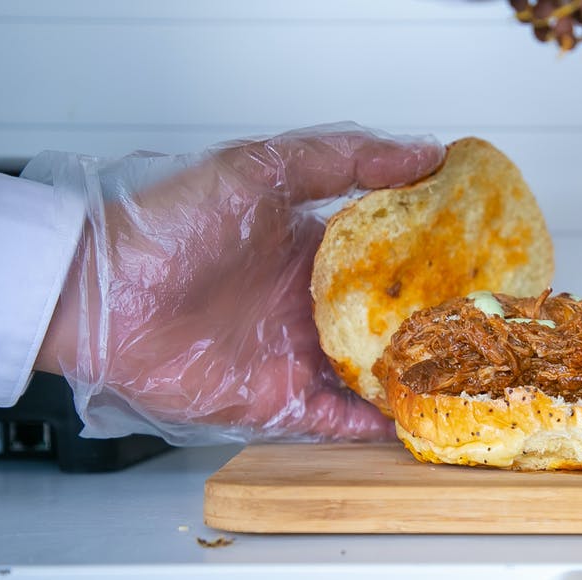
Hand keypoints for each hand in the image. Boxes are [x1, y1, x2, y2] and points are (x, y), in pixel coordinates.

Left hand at [35, 123, 444, 442]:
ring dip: (411, 377)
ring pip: (368, 373)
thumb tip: (421, 152)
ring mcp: (292, 355)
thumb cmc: (167, 224)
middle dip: (430, 326)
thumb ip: (341, 160)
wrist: (96, 291)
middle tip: (484, 329)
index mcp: (309, 251)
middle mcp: (306, 305)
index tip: (481, 261)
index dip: (432, 261)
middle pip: (384, 321)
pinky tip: (411, 421)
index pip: (386, 259)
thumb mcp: (260, 170)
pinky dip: (372, 424)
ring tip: (465, 380)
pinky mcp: (273, 401)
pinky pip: (334, 418)